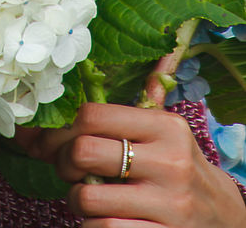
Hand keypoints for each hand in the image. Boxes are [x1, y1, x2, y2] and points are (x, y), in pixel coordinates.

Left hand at [14, 101, 245, 226]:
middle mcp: (169, 162)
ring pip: (88, 197)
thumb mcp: (167, 133)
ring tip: (85, 197)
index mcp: (164, 127)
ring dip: (75, 199)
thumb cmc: (179, 168)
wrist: (224, 219)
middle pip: (83, 151)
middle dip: (62, 163)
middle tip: (67, 170)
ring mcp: (168, 204)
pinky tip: (102, 218)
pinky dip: (91, 225)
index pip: (92, 115)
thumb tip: (134, 63)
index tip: (51, 141)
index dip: (60, 129)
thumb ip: (140, 103)